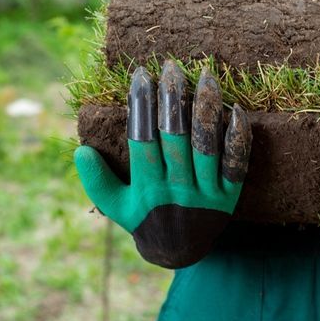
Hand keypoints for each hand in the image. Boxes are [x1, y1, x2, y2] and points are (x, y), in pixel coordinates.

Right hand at [74, 60, 251, 268]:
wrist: (180, 253)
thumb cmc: (144, 219)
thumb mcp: (115, 205)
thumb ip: (97, 181)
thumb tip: (81, 151)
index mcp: (147, 188)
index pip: (142, 140)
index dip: (141, 106)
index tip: (141, 75)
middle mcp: (177, 190)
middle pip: (175, 137)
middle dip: (173, 99)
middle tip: (172, 67)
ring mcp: (205, 193)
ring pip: (207, 145)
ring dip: (207, 108)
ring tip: (205, 76)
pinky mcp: (229, 197)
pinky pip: (237, 164)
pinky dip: (238, 137)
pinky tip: (237, 110)